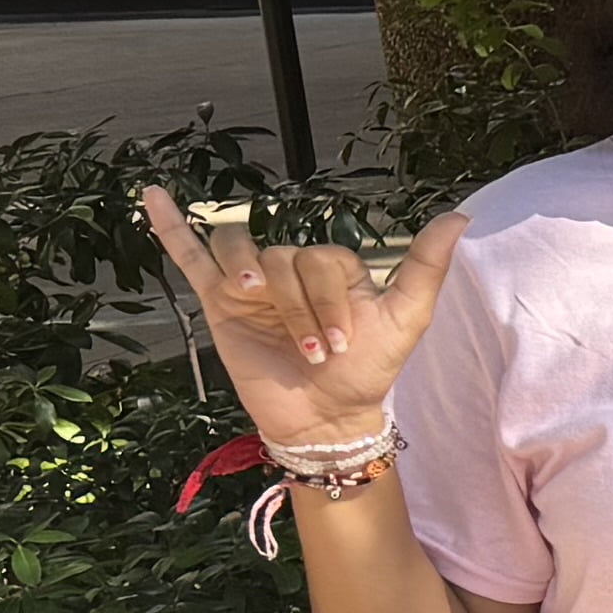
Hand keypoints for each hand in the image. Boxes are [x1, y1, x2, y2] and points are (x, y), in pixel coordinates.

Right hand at [138, 186, 466, 452]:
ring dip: (255, 279)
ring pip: (243, 253)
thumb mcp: (407, 316)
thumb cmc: (367, 370)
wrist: (325, 417)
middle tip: (316, 350)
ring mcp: (252, 284)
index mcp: (332, 268)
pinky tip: (151, 195)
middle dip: (300, 308)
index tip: (343, 343)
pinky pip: (190, 256)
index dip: (331, 300)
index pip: (322, 257)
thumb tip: (460, 217)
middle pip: (283, 258)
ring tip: (257, 296)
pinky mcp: (218, 302)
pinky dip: (172, 227)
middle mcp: (291, 270)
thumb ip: (427, 265)